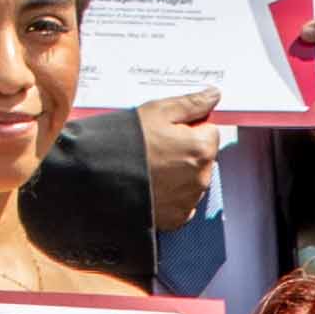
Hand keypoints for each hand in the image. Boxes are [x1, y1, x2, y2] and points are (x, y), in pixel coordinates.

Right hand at [137, 88, 231, 230]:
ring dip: (179, 174)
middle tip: (156, 148)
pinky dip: (171, 195)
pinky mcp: (176, 218)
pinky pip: (181, 203)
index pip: (210, 131)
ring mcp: (189, 200)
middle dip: (186, 151)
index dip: (190, 127)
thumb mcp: (159, 111)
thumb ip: (192, 104)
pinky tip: (152, 186)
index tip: (169, 130)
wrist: (100, 176)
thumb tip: (214, 95)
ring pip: (193, 180)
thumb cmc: (129, 142)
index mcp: (202, 148)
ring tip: (151, 168)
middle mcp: (201, 178)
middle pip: (203, 158)